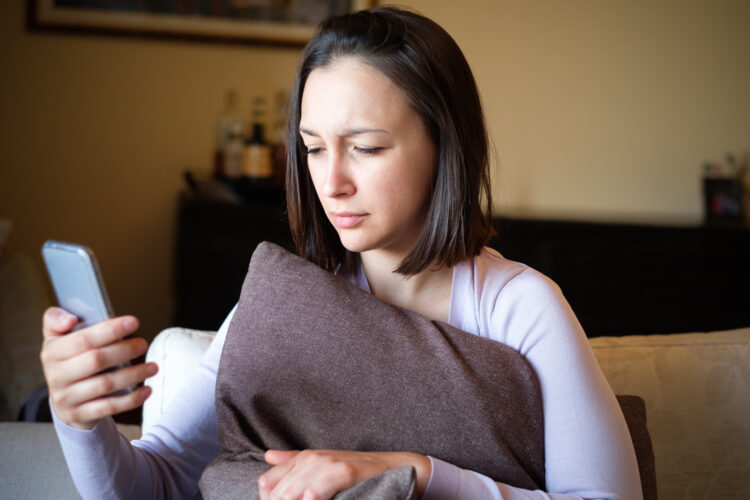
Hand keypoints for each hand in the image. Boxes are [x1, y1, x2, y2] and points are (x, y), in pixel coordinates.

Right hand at [40, 307, 157, 429]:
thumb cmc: (68, 360)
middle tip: (143, 344)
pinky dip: (131, 399)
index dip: (110, 329)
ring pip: (106, 384)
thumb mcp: (56, 337)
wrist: (63, 399)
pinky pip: (109, 407)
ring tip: (153, 366)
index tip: (134, 322)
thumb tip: (70, 319)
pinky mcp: (78, 414)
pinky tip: (147, 390)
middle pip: (96, 360)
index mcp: (52, 352)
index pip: (83, 339)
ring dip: (134, 374)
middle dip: (125, 350)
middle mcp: (56, 375)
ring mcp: (66, 397)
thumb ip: (56, 319)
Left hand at [258, 449, 430, 499]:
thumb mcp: (324, 464)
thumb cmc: (358, 471)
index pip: (266, 483)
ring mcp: (325, 464)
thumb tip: (268, 456)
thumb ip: (294, 461)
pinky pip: (312, 494)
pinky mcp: (341, 472)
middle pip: (276, 492)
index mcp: (303, 458)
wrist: (394, 467)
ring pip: (289, 495)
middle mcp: (310, 459)